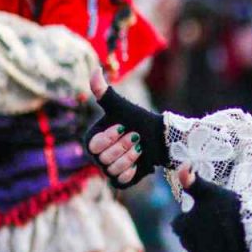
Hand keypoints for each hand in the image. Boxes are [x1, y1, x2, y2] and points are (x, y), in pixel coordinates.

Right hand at [84, 71, 167, 188]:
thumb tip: (95, 69)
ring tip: (140, 148)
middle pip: (103, 160)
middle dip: (124, 147)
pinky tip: (140, 164)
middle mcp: (97, 157)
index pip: (94, 146)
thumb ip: (103, 92)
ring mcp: (108, 169)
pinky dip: (132, 172)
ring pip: (112, 170)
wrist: (160, 137)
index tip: (124, 128)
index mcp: (92, 140)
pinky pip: (120, 181)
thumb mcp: (121, 107)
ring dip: (131, 158)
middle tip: (136, 138)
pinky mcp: (121, 180)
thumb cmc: (139, 120)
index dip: (110, 138)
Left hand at [171, 165, 247, 251]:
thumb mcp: (210, 191)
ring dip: (206, 250)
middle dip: (198, 236)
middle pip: (189, 241)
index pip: (179, 225)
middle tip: (216, 228)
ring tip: (221, 241)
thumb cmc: (230, 206)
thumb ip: (192, 181)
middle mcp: (189, 243)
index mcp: (183, 225)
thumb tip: (182, 165)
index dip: (190, 220)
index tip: (205, 216)